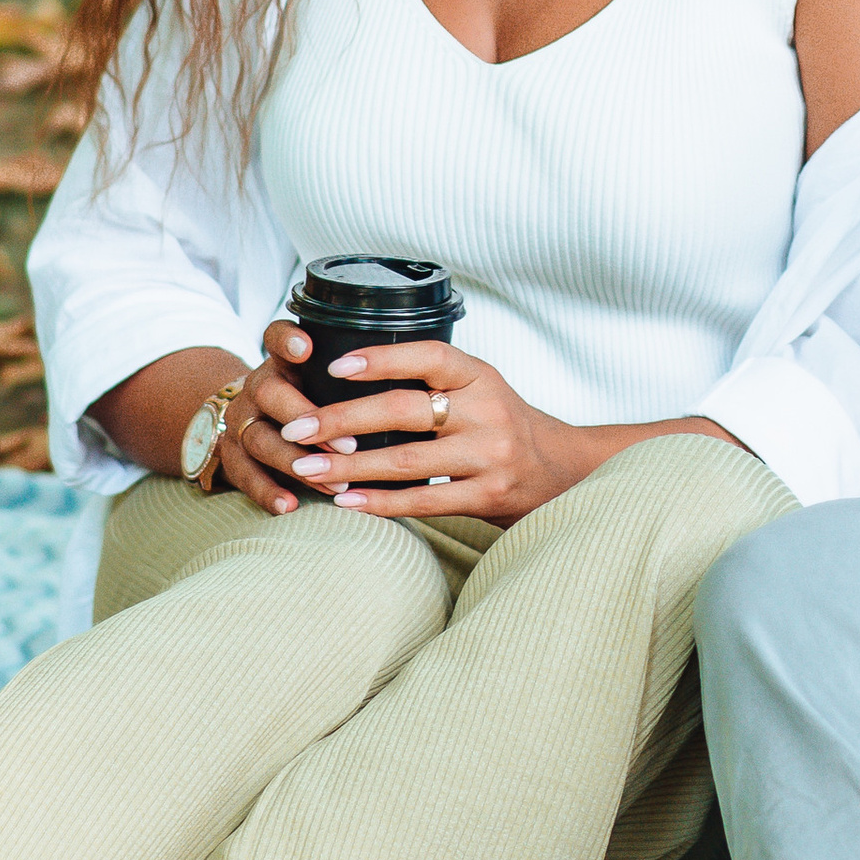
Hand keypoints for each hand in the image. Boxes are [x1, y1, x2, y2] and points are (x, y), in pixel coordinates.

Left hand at [257, 319, 593, 525]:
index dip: (382, 359)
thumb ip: (434, 383)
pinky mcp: (489, 495)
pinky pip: (424, 501)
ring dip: (349, 467)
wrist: (563, 472)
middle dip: (342, 420)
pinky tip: (346, 503)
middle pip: (406, 410)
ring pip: (407, 461)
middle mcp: (488, 412)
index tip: (334, 366)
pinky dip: (380, 502)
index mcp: (482, 376)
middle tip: (297, 428)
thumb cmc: (504, 426)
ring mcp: (490, 456)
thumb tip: (349, 379)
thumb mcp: (481, 390)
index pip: (430, 356)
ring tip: (307, 469)